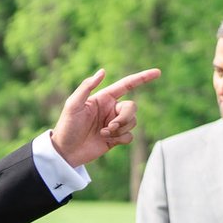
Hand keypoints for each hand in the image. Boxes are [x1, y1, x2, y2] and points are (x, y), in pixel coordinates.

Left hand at [46, 67, 161, 166]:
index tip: (158, 72)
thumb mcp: (73, 104)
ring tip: (103, 134)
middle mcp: (111, 109)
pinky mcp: (115, 138)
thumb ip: (87, 87)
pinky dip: (120, 138)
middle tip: (109, 126)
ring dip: (120, 129)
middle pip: (132, 107)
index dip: (143, 78)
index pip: (127, 85)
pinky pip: (130, 136)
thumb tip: (103, 71)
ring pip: (133, 122)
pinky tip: (107, 141)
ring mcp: (114, 124)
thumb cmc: (67, 126)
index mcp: (104, 98)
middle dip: (125, 117)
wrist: (65, 151)